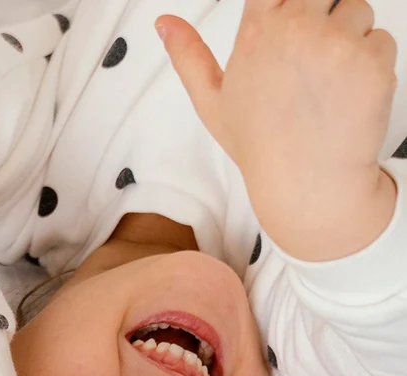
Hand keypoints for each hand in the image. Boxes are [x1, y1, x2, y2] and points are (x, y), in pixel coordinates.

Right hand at [158, 0, 398, 260]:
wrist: (305, 187)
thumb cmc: (260, 145)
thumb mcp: (213, 104)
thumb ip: (188, 56)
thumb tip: (163, 22)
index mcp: (259, 31)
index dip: (289, 1)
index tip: (293, 19)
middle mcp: (298, 29)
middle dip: (324, 14)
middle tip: (314, 57)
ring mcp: (338, 43)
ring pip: (358, 9)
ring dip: (351, 39)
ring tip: (328, 84)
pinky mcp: (373, 60)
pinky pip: (382, 39)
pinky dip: (372, 64)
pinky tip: (348, 96)